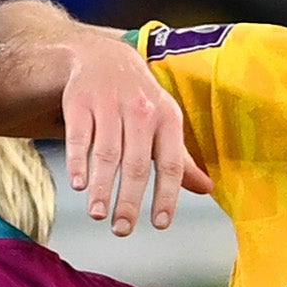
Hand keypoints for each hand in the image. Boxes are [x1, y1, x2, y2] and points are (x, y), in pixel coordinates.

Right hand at [62, 30, 210, 236]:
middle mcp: (141, 111)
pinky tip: (78, 185)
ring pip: (107, 153)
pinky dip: (78, 162)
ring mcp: (109, 106)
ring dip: (102, 187)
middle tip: (123, 229)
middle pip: (136, 164)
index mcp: (167, 119)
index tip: (160, 224)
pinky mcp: (80, 103)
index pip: (170, 164)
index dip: (167, 195)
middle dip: (129, 200)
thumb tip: (207, 189)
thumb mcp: (165, 123)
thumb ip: (181, 159)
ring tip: (99, 214)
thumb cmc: (139, 100)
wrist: (104, 57)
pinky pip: (80, 137)